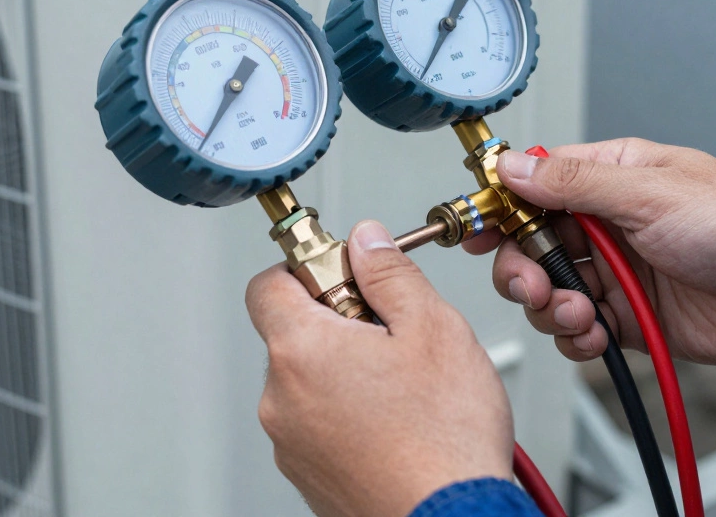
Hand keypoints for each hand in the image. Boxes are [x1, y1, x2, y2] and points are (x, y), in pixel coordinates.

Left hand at [247, 221, 513, 516]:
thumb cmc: (445, 439)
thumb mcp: (433, 327)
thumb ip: (391, 273)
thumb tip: (365, 240)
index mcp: (301, 350)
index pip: (269, 281)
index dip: (312, 266)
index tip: (350, 273)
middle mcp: (281, 399)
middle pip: (294, 331)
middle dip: (341, 322)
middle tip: (396, 334)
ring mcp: (291, 444)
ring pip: (310, 380)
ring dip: (348, 370)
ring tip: (406, 388)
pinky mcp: (309, 476)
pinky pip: (320, 423)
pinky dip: (350, 414)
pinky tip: (399, 422)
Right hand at [465, 139, 715, 384]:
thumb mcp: (650, 193)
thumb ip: (573, 183)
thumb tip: (513, 165)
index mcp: (614, 176)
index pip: (536, 184)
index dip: (500, 206)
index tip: (474, 228)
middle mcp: (609, 223)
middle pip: (530, 243)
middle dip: (521, 267)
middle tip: (531, 284)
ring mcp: (617, 272)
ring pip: (549, 290)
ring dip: (549, 306)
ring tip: (577, 312)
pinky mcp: (628, 317)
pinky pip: (577, 329)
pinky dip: (575, 337)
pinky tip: (592, 334)